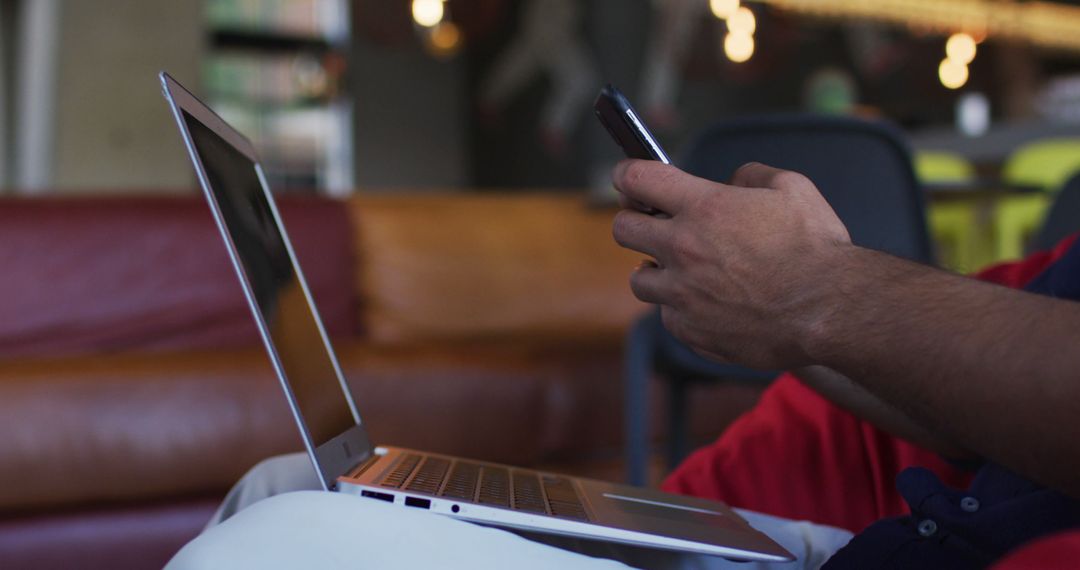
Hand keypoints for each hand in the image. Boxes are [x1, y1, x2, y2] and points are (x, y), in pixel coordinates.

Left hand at [611, 160, 852, 368]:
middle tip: (653, 224)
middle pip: (623, 229)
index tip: (628, 177)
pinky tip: (705, 304)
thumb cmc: (817, 248)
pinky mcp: (691, 330)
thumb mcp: (792, 188)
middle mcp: (682, 249)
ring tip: (679, 270)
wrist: (830, 310)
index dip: (627, 174)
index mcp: (703, 207)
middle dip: (634, 221)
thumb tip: (733, 183)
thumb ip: (752, 176)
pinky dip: (680, 309)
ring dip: (654, 270)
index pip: (636, 179)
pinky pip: (668, 317)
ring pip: (639, 279)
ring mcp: (682, 294)